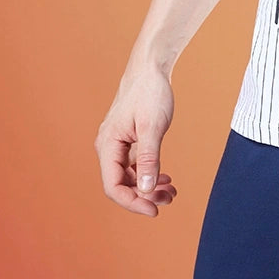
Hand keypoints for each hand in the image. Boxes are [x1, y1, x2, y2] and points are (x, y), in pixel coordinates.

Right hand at [95, 68, 177, 217]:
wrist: (150, 68)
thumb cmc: (150, 92)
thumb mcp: (152, 127)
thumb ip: (149, 158)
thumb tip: (146, 189)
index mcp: (107, 145)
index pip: (113, 186)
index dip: (132, 202)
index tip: (154, 209)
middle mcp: (108, 147)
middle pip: (122, 184)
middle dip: (144, 196)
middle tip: (168, 200)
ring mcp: (118, 144)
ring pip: (130, 176)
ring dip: (149, 187)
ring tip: (171, 192)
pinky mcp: (128, 140)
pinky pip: (135, 165)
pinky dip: (150, 174)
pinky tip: (165, 179)